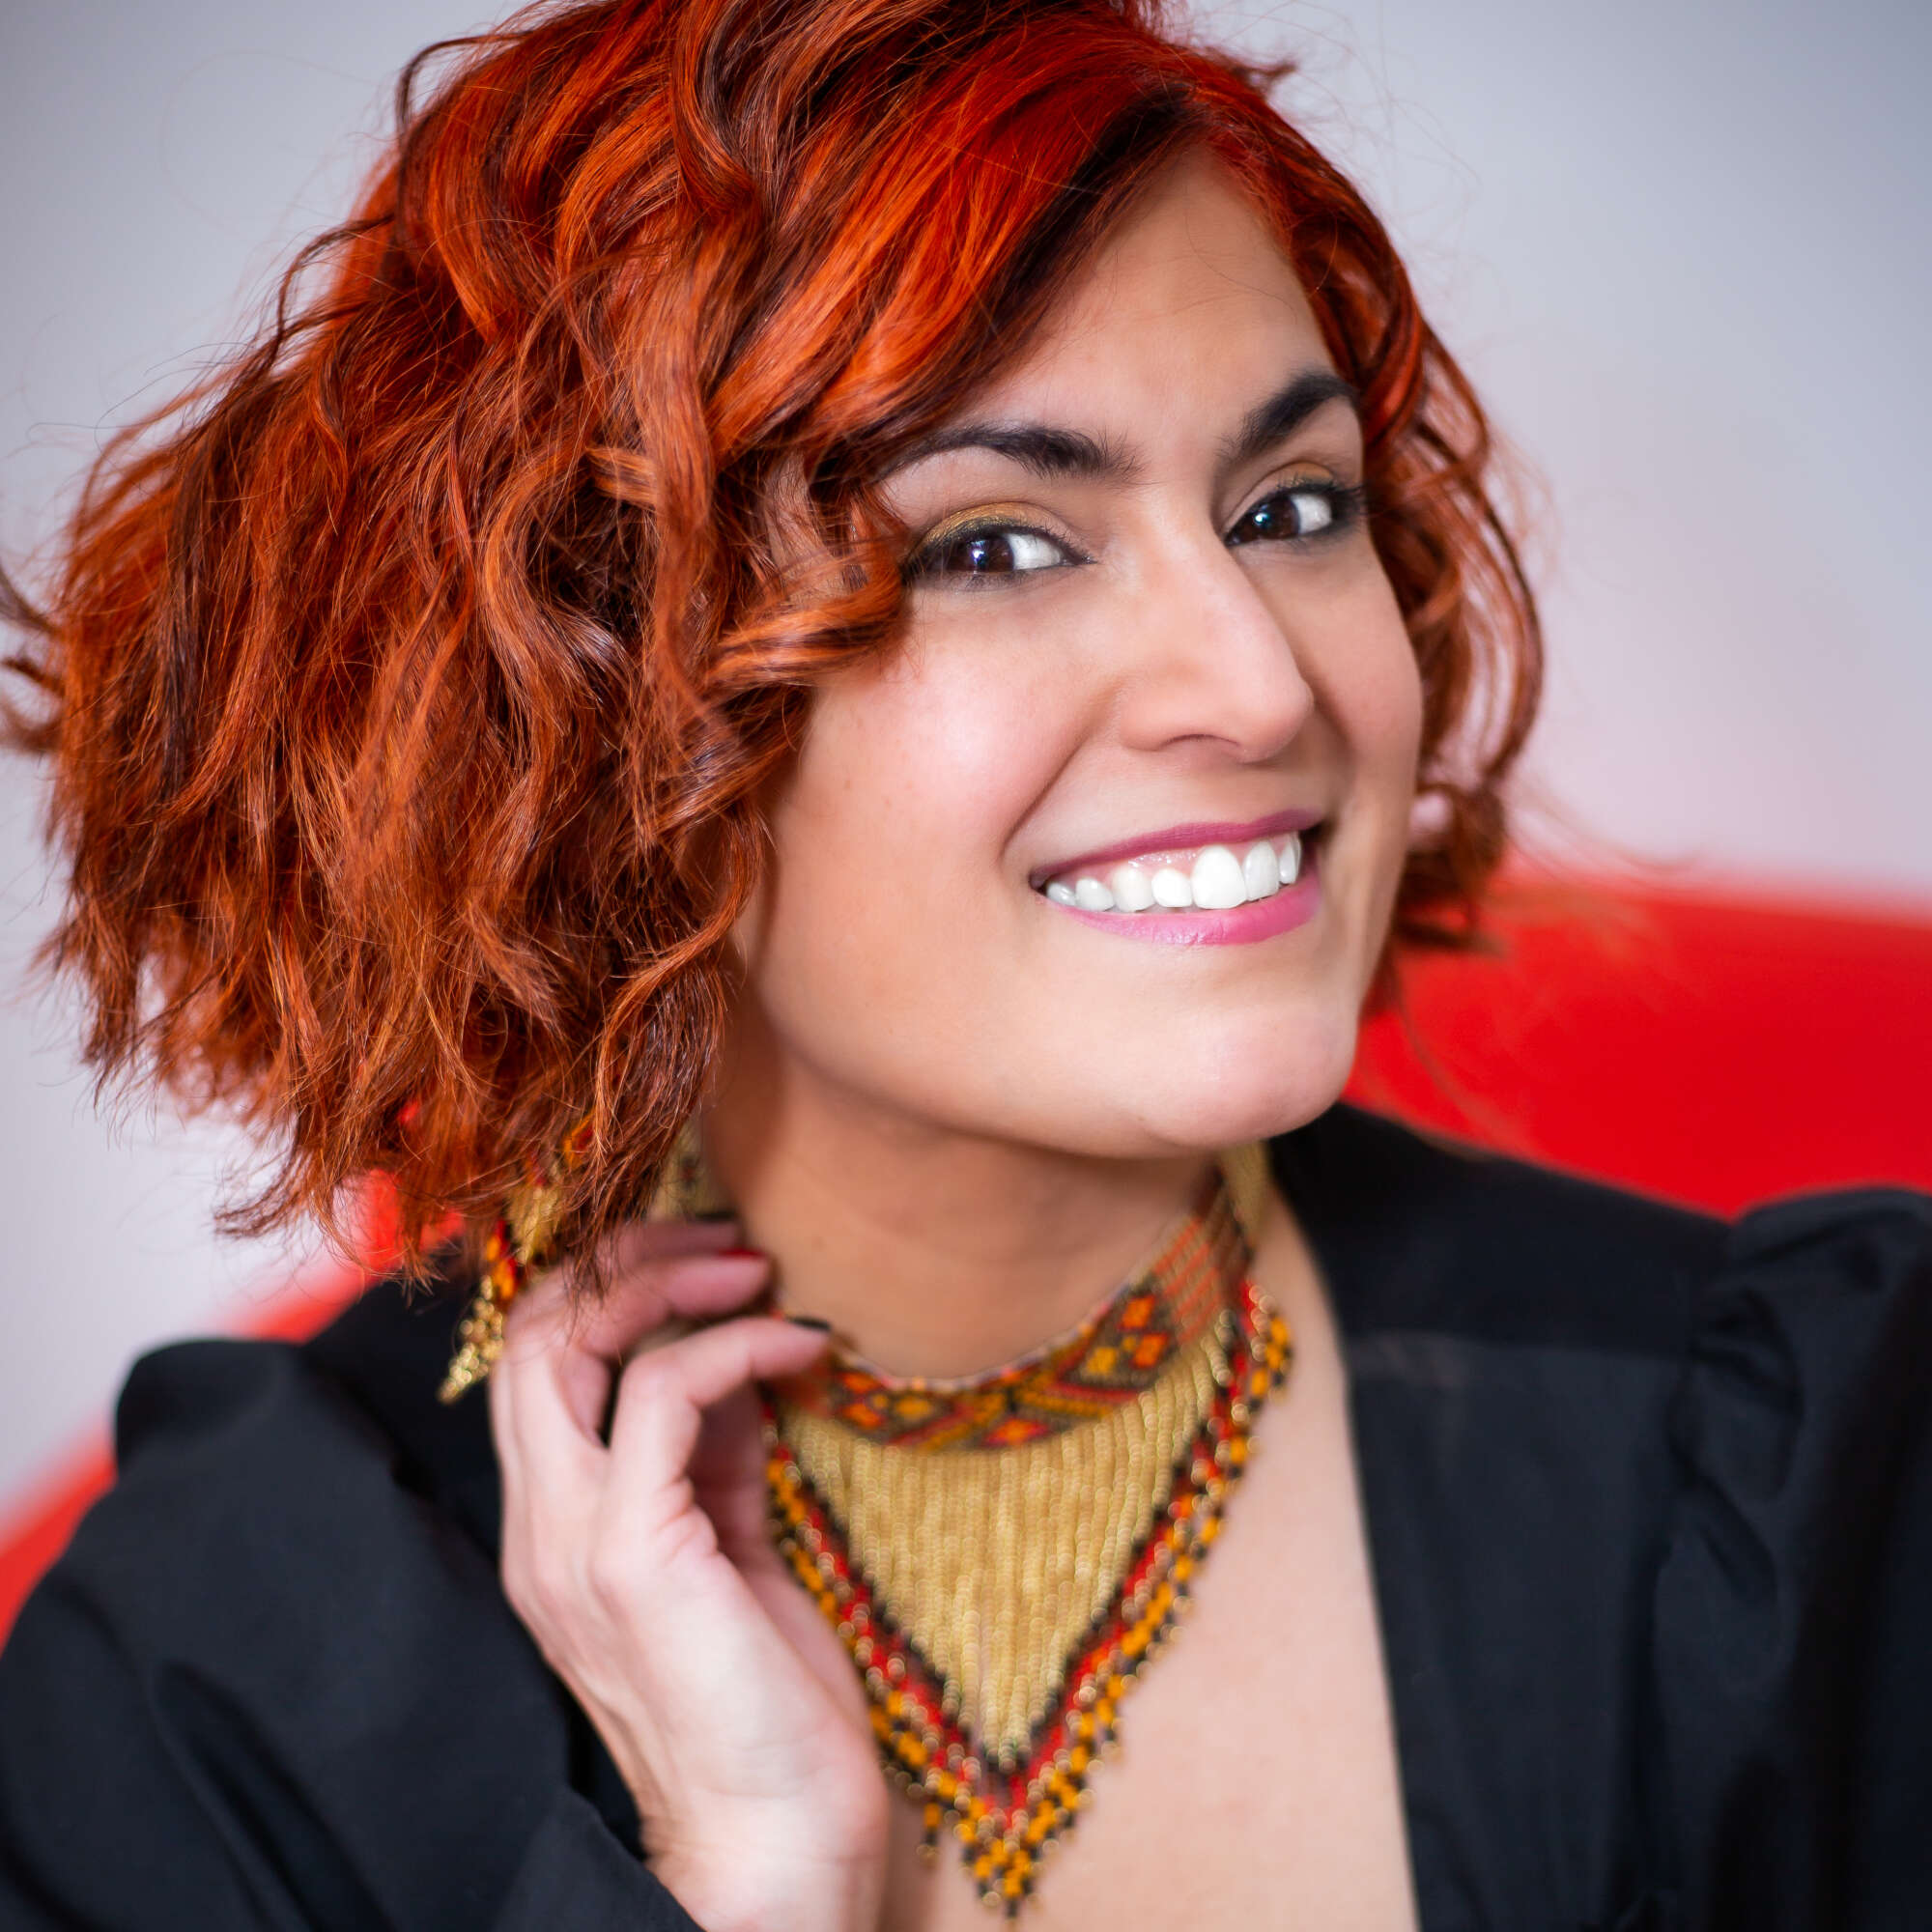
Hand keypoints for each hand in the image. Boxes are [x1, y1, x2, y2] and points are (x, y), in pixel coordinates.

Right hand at [490, 1218, 887, 1931]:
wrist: (774, 1845)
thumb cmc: (766, 1708)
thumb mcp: (735, 1553)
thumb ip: (718, 1459)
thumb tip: (742, 1366)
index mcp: (557, 1529)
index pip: (534, 1362)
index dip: (611, 1286)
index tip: (712, 1262)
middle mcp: (542, 1530)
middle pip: (527, 1332)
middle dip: (626, 1256)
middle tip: (726, 1241)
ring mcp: (572, 1543)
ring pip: (562, 1342)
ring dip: (669, 1277)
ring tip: (757, 1269)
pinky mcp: (630, 1555)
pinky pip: (658, 1392)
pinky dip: (733, 1346)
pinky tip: (803, 1348)